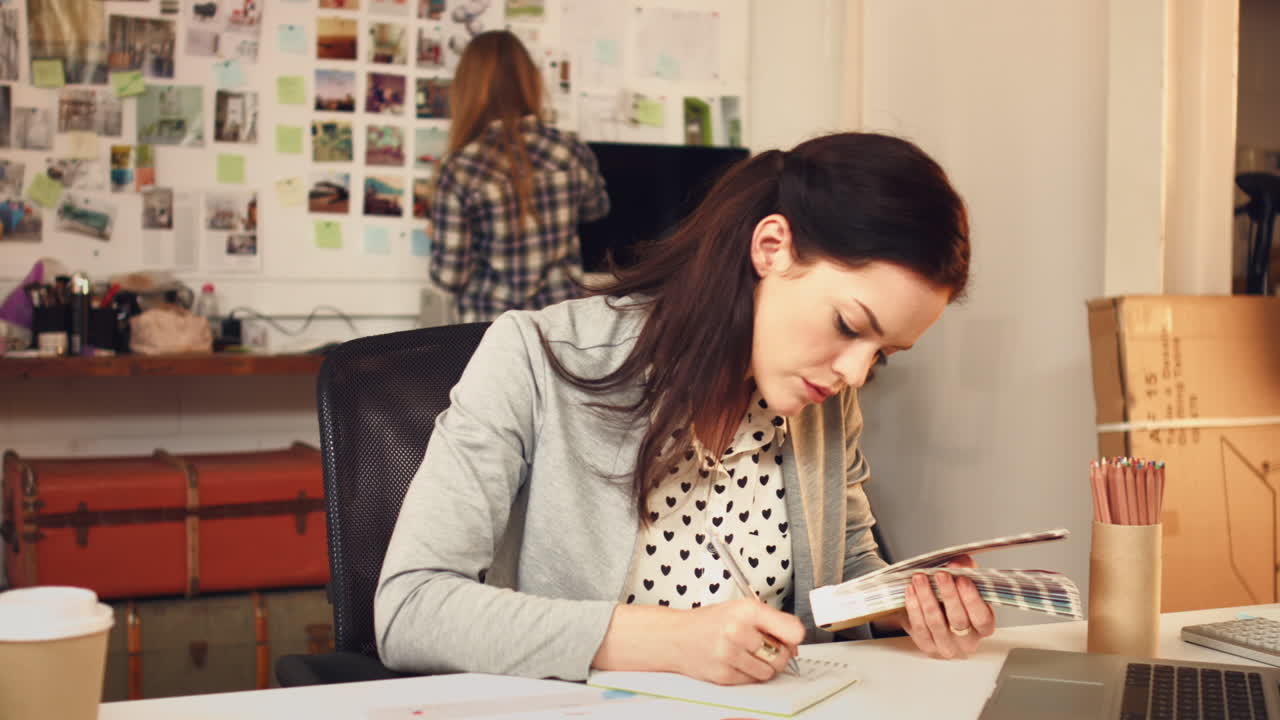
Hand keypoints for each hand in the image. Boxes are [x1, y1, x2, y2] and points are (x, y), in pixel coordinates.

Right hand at [671, 598, 804, 683]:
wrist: (676, 636)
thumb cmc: (710, 622)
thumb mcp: (740, 609)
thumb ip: (769, 622)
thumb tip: (795, 644)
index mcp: (747, 610)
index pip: (792, 630)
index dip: (794, 637)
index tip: (791, 638)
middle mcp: (738, 631)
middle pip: (782, 655)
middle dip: (779, 654)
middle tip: (766, 648)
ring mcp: (730, 654)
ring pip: (769, 672)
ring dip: (764, 666)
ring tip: (749, 655)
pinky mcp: (723, 674)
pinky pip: (751, 681)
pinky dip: (748, 674)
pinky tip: (736, 661)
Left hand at [900, 554, 995, 658]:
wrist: (933, 606)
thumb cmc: (954, 594)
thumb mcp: (964, 578)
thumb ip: (965, 568)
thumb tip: (958, 563)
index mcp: (984, 627)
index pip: (982, 618)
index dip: (972, 599)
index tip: (962, 579)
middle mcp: (968, 641)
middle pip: (959, 620)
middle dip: (948, 595)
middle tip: (940, 574)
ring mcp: (946, 646)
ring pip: (936, 623)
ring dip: (927, 597)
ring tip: (920, 578)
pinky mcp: (926, 645)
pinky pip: (919, 627)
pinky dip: (914, 607)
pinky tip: (911, 590)